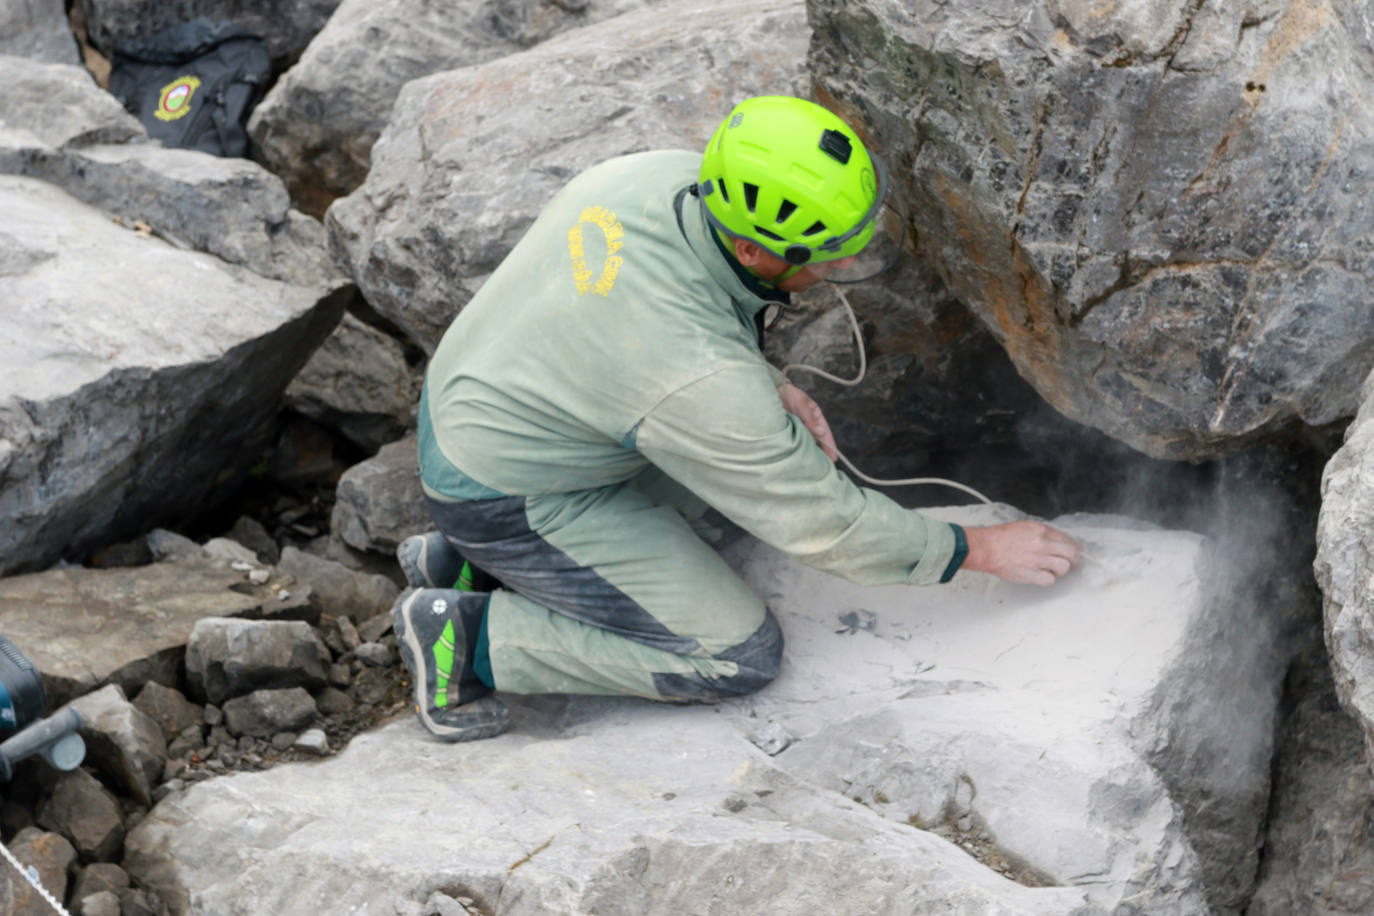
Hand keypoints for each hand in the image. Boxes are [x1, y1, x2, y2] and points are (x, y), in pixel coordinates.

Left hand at [777, 382, 837, 459]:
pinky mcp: (788, 432)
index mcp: (815, 416)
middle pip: (816, 441)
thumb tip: (821, 433)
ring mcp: (798, 428)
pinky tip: (797, 458)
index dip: (830, 445)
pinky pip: (795, 442)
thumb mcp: (801, 404)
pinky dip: (797, 449)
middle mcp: (808, 424)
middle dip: (820, 453)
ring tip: (811, 465)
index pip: (825, 433)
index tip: (834, 457)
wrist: (771, 392)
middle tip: (823, 467)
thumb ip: (809, 418)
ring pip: (806, 443)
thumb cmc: (789, 394)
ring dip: (808, 452)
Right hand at [962, 521, 1080, 586]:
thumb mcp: (1024, 527)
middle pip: (1071, 554)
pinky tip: (1041, 576)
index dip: (1075, 547)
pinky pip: (1050, 580)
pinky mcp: (1031, 574)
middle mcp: (1042, 544)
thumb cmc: (1000, 537)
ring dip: (1061, 570)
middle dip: (1074, 560)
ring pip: (1063, 567)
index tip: (1078, 551)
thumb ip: (1042, 533)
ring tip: (1053, 570)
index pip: (1067, 539)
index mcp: (1041, 530)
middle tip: (1072, 565)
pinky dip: (1048, 579)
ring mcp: (1038, 559)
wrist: (985, 548)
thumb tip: (1057, 541)